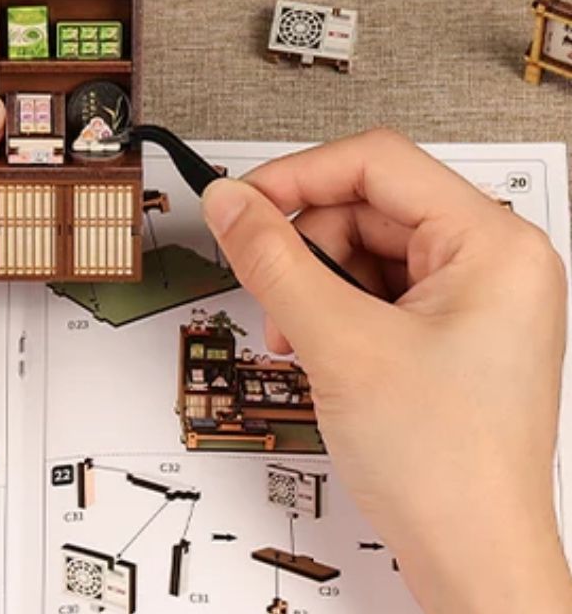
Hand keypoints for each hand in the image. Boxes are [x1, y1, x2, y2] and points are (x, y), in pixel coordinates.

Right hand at [203, 130, 571, 613]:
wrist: (471, 561)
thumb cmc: (447, 470)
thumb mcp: (338, 343)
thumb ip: (272, 259)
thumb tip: (230, 202)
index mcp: (493, 244)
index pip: (377, 162)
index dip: (299, 175)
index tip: (243, 202)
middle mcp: (491, 262)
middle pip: (365, 206)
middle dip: (304, 249)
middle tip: (269, 289)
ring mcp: (471, 297)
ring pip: (362, 248)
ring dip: (312, 285)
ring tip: (295, 336)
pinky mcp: (448, 328)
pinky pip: (372, 288)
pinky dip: (331, 310)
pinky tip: (315, 347)